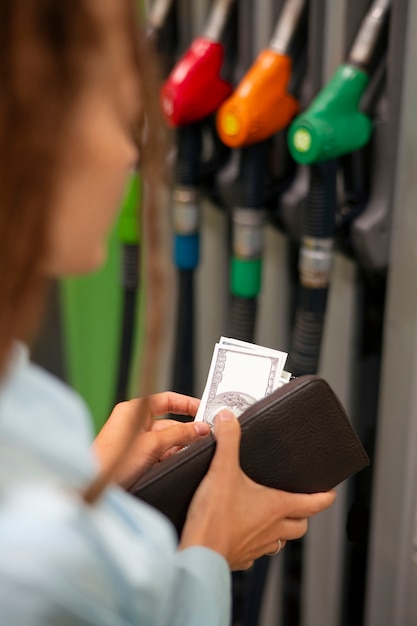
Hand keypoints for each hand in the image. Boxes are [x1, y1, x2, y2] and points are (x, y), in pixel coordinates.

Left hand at [93, 392, 209, 488]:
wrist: (93, 489)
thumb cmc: (110, 462)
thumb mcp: (152, 445)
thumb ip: (179, 434)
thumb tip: (199, 428)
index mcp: (133, 411)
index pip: (166, 400)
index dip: (186, 403)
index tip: (204, 409)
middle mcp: (134, 423)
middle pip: (169, 422)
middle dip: (186, 431)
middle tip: (206, 436)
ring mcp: (135, 442)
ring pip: (166, 440)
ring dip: (179, 446)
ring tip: (195, 451)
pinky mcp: (136, 459)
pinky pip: (159, 454)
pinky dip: (170, 457)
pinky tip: (181, 463)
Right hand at [180, 410, 335, 569]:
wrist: (198, 554)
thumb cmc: (215, 518)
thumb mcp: (222, 470)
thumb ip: (228, 442)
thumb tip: (228, 420)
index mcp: (276, 507)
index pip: (312, 504)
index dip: (323, 497)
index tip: (330, 494)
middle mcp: (272, 529)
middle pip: (300, 525)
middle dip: (302, 515)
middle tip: (300, 505)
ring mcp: (257, 547)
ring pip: (280, 541)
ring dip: (280, 530)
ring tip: (272, 519)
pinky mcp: (240, 558)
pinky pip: (255, 553)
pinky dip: (255, 544)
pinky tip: (243, 534)